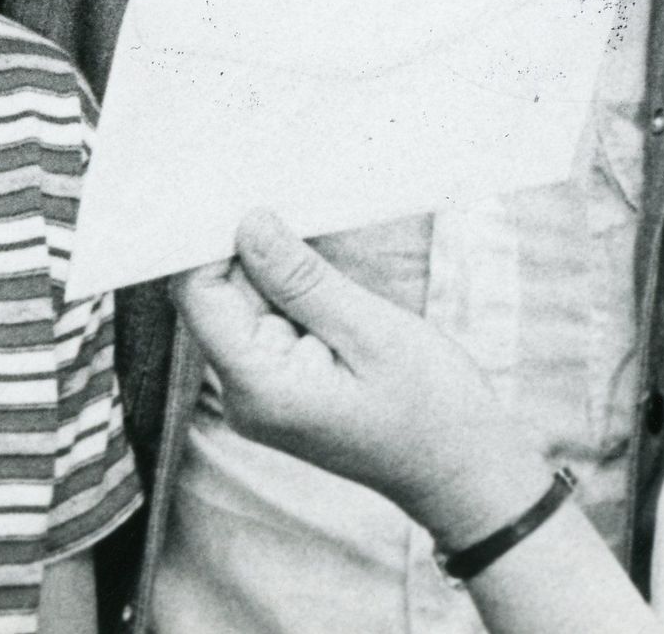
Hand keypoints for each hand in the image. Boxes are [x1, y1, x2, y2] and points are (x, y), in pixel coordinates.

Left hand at [171, 211, 550, 546]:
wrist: (464, 471)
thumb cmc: (431, 409)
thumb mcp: (372, 331)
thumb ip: (302, 281)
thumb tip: (248, 224)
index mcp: (258, 386)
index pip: (199, 295)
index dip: (214, 240)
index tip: (249, 191)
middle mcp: (246, 394)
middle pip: (219, 297)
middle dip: (252, 247)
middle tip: (293, 196)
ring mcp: (264, 392)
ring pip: (248, 305)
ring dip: (280, 268)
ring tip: (322, 241)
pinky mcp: (285, 384)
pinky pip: (274, 323)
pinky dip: (296, 292)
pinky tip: (328, 276)